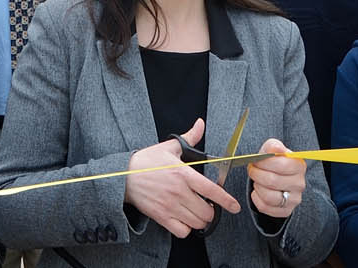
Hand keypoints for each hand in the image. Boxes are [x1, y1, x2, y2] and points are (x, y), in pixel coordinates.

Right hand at [124, 118, 241, 237]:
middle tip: (207, 206)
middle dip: (211, 211)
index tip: (235, 206)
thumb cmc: (145, 162)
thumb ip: (189, 137)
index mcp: (183, 174)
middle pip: (206, 212)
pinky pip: (181, 231)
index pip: (211, 190)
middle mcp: (178, 192)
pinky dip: (186, 229)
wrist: (122, 176)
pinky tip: (184, 220)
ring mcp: (169, 206)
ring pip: (196, 223)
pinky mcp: (161, 216)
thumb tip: (200, 124)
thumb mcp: (168, 147)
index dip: (227, 201)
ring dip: (200, 220)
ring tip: (196, 213)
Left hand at [247, 138, 304, 218]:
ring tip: (257, 181)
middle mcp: (299, 184)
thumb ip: (273, 146)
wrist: (277, 178)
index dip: (264, 162)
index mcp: (299, 166)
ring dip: (257, 187)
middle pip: (272, 181)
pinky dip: (257, 199)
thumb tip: (275, 149)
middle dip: (257, 174)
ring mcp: (294, 199)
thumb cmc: (274, 162)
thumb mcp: (273, 150)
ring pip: (269, 197)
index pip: (281, 164)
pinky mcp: (286, 211)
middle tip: (252, 170)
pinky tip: (258, 192)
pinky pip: (266, 207)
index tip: (256, 160)